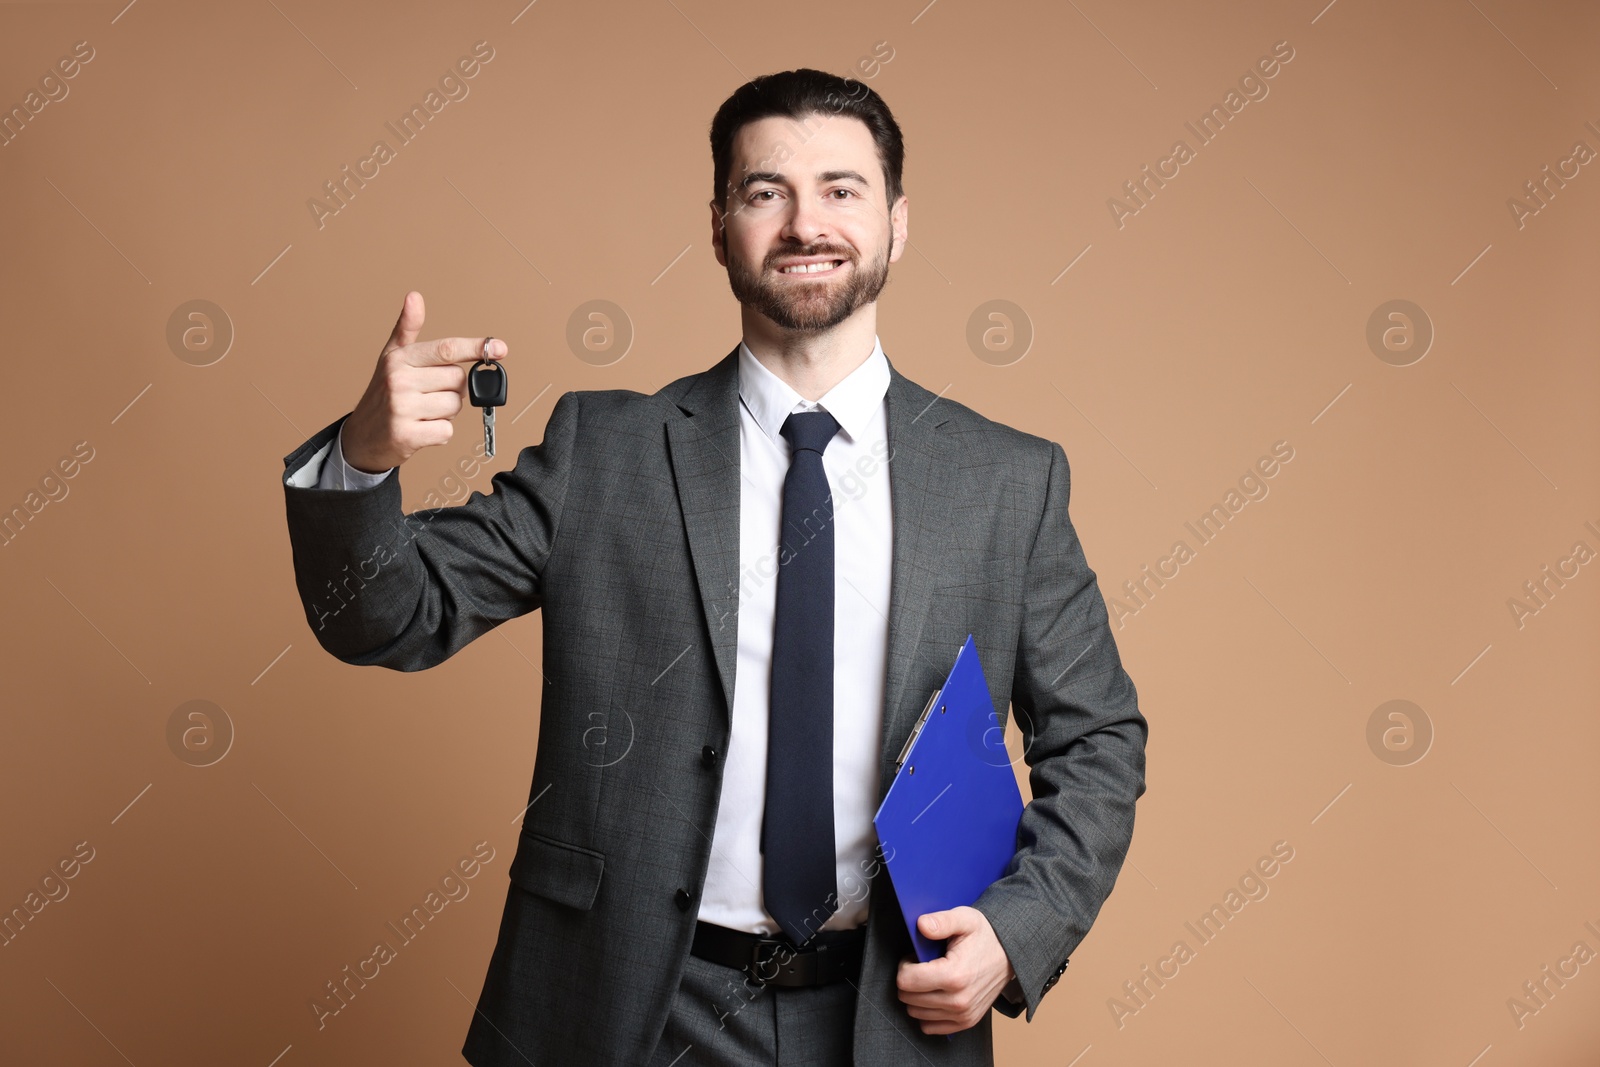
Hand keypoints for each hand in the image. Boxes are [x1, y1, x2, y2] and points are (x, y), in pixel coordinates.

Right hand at [340, 290, 505, 473]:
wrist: (362, 436)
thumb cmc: (383, 393)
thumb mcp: (392, 357)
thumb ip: (408, 328)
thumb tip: (414, 296)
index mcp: (399, 359)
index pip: (446, 349)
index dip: (476, 348)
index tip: (500, 348)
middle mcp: (399, 380)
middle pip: (458, 380)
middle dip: (452, 389)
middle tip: (429, 394)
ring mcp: (402, 408)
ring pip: (455, 406)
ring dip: (446, 412)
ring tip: (423, 412)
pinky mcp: (407, 435)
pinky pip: (447, 431)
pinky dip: (440, 432)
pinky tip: (421, 428)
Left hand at [895, 906, 1015, 1035]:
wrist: (1010, 954)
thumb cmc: (984, 936)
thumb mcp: (964, 919)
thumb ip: (941, 921)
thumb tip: (921, 925)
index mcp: (955, 976)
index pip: (906, 981)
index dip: (905, 966)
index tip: (915, 957)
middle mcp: (959, 1001)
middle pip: (908, 998)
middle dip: (909, 979)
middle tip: (923, 966)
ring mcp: (963, 1014)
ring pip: (916, 1012)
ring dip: (917, 995)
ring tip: (931, 978)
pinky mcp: (966, 1022)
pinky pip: (929, 1026)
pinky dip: (926, 1012)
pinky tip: (935, 994)